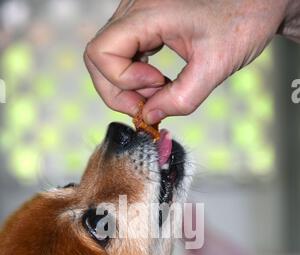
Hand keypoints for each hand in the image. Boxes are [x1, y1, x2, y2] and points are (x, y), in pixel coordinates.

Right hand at [84, 0, 297, 123]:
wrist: (259, 1)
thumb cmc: (243, 21)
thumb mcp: (215, 66)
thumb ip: (181, 98)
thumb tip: (148, 116)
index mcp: (149, 11)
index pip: (102, 52)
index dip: (123, 80)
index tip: (157, 86)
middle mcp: (135, 8)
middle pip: (98, 57)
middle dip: (119, 90)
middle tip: (150, 105)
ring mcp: (137, 14)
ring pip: (107, 57)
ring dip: (127, 86)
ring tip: (160, 93)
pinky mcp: (144, 23)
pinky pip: (123, 53)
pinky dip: (135, 76)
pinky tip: (158, 83)